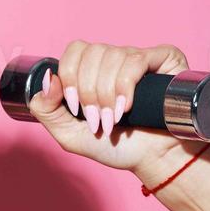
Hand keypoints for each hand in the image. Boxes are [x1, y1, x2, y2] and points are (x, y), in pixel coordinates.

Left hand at [24, 41, 209, 174]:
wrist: (153, 159)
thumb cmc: (115, 146)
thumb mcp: (69, 134)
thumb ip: (46, 109)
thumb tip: (47, 78)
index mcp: (92, 70)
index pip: (73, 51)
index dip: (70, 77)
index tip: (76, 107)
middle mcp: (115, 59)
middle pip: (90, 53)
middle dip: (89, 92)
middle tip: (98, 120)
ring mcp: (139, 56)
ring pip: (112, 57)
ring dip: (108, 94)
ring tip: (114, 119)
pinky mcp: (163, 58)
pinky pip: (136, 59)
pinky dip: (126, 86)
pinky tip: (128, 108)